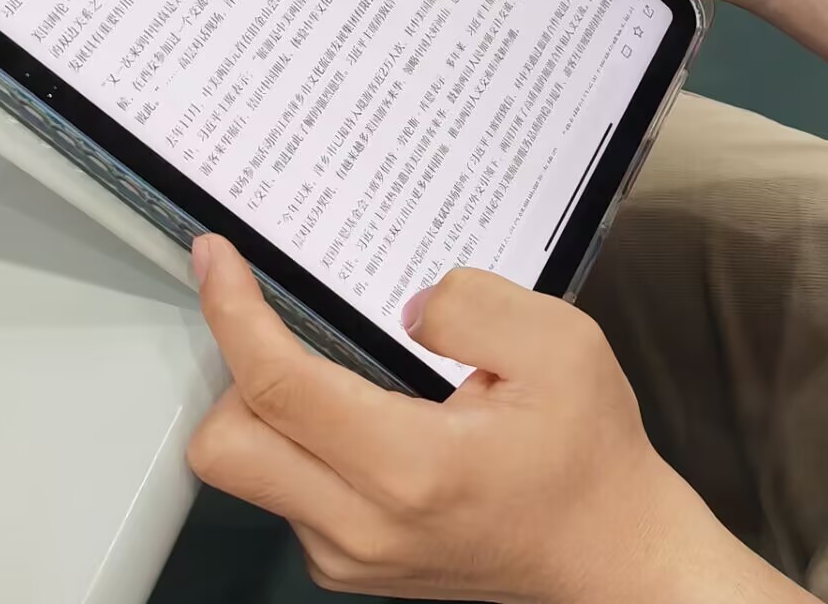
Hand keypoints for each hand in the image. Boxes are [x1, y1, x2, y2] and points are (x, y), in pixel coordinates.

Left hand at [185, 235, 796, 602]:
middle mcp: (363, 524)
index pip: (280, 387)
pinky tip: (365, 417)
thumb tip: (405, 306)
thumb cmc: (590, 456)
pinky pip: (287, 494)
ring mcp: (350, 555)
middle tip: (280, 324)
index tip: (219, 262)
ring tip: (344, 371)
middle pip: (224, 446)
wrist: (608, 549)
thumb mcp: (563, 346)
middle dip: (235, 372)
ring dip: (271, 411)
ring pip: (250, 473)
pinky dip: (302, 446)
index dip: (236, 313)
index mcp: (412, 466)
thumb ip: (476, 306)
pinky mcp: (349, 565)